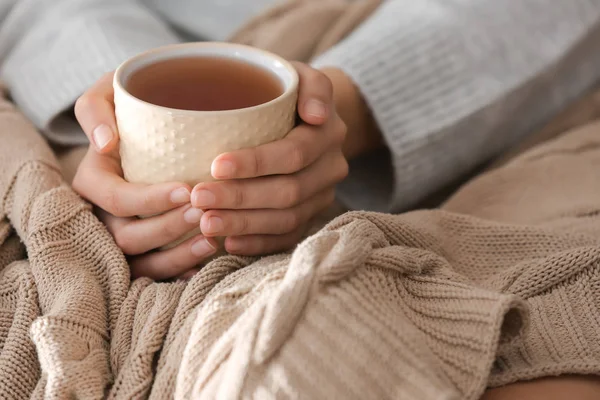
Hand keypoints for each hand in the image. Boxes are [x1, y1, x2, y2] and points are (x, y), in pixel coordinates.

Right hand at [72, 72, 217, 280]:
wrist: (151, 125)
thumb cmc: (131, 106)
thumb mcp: (108, 93)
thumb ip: (96, 108)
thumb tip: (105, 143)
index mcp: (92, 179)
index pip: (114, 198)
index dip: (149, 200)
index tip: (187, 189)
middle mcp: (101, 213)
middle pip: (127, 235)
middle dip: (168, 228)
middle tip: (204, 213)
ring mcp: (120, 235)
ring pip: (141, 261)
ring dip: (177, 255)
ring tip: (212, 241)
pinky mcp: (142, 250)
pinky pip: (155, 271)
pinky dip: (180, 270)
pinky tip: (206, 261)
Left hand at [192, 62, 347, 254]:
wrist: (309, 119)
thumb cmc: (288, 94)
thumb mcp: (299, 76)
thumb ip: (311, 86)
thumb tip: (316, 115)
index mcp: (328, 133)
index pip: (293, 153)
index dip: (256, 163)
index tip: (215, 166)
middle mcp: (331, 168)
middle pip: (288, 192)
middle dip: (241, 198)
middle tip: (199, 198)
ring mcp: (322, 196)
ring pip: (287, 219)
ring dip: (244, 224)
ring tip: (206, 223)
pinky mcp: (311, 216)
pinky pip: (288, 237)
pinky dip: (258, 244)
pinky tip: (229, 244)